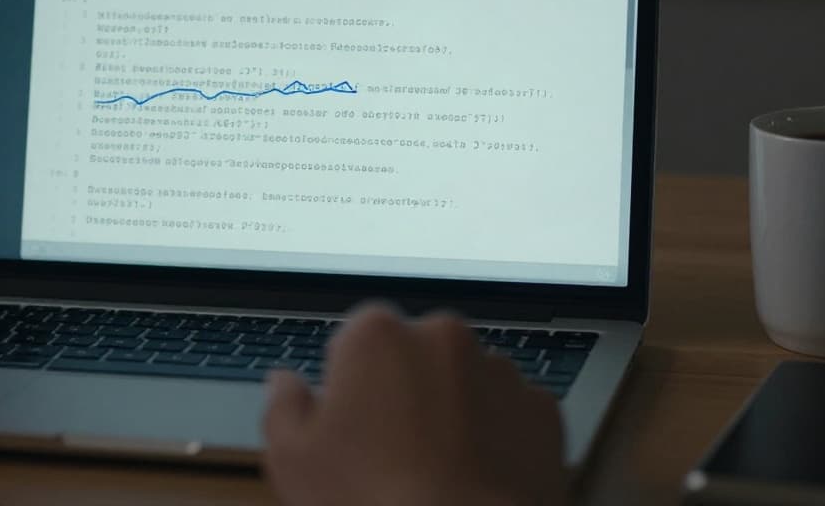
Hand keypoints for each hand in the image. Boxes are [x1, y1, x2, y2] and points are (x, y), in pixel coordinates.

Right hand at [262, 305, 566, 505]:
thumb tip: (283, 385)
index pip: (355, 337)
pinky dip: (496, 436)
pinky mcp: (541, 410)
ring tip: (434, 470)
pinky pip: (511, 414)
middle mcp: (442, 337)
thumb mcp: (292, 459)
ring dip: (451, 409)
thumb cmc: (377, 502)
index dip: (348, 382)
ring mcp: (497, 371)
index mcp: (376, 336)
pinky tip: (473, 476)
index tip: (346, 420)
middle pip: (414, 354)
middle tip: (388, 450)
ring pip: (465, 379)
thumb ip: (283, 405)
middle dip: (403, 389)